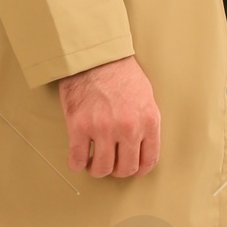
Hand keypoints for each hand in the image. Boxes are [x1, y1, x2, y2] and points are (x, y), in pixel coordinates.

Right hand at [57, 55, 160, 177]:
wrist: (95, 57)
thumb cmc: (121, 73)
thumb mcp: (146, 96)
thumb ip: (146, 122)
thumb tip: (142, 146)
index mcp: (148, 121)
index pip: (149, 160)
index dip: (139, 170)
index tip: (132, 169)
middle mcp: (128, 128)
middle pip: (125, 169)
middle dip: (117, 170)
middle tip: (111, 163)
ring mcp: (103, 129)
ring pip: (102, 169)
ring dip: (97, 170)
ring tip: (94, 163)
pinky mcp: (79, 126)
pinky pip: (77, 159)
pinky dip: (77, 164)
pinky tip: (78, 160)